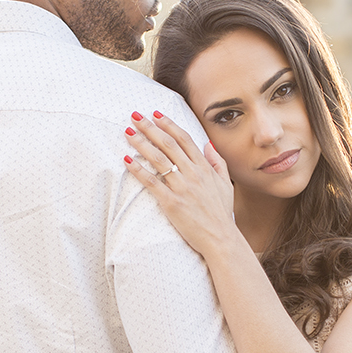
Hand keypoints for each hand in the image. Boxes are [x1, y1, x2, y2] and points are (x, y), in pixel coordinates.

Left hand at [123, 111, 236, 256]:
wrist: (221, 238)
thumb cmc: (221, 213)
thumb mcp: (225, 184)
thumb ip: (217, 162)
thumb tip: (207, 145)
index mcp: (205, 168)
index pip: (184, 139)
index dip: (169, 124)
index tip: (156, 114)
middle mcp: (193, 174)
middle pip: (168, 144)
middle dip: (150, 127)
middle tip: (135, 116)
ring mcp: (182, 188)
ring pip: (158, 160)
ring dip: (142, 144)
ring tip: (128, 132)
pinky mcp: (171, 203)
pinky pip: (152, 183)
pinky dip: (139, 170)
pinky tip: (127, 160)